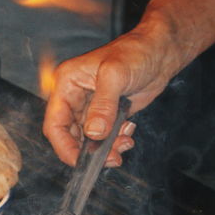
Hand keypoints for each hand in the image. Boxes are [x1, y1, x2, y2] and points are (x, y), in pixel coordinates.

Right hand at [41, 29, 175, 166]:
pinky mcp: (106, 114)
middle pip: (70, 136)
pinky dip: (115, 142)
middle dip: (89, 151)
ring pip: (88, 140)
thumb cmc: (136, 52)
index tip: (81, 161)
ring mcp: (91, 107)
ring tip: (124, 143)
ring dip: (105, 148)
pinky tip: (128, 131)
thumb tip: (94, 133)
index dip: (64, 146)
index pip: (55, 123)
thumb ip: (103, 105)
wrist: (159, 52)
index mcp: (67, 83)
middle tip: (111, 157)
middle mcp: (75, 97)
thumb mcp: (116, 75)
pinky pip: (104, 137)